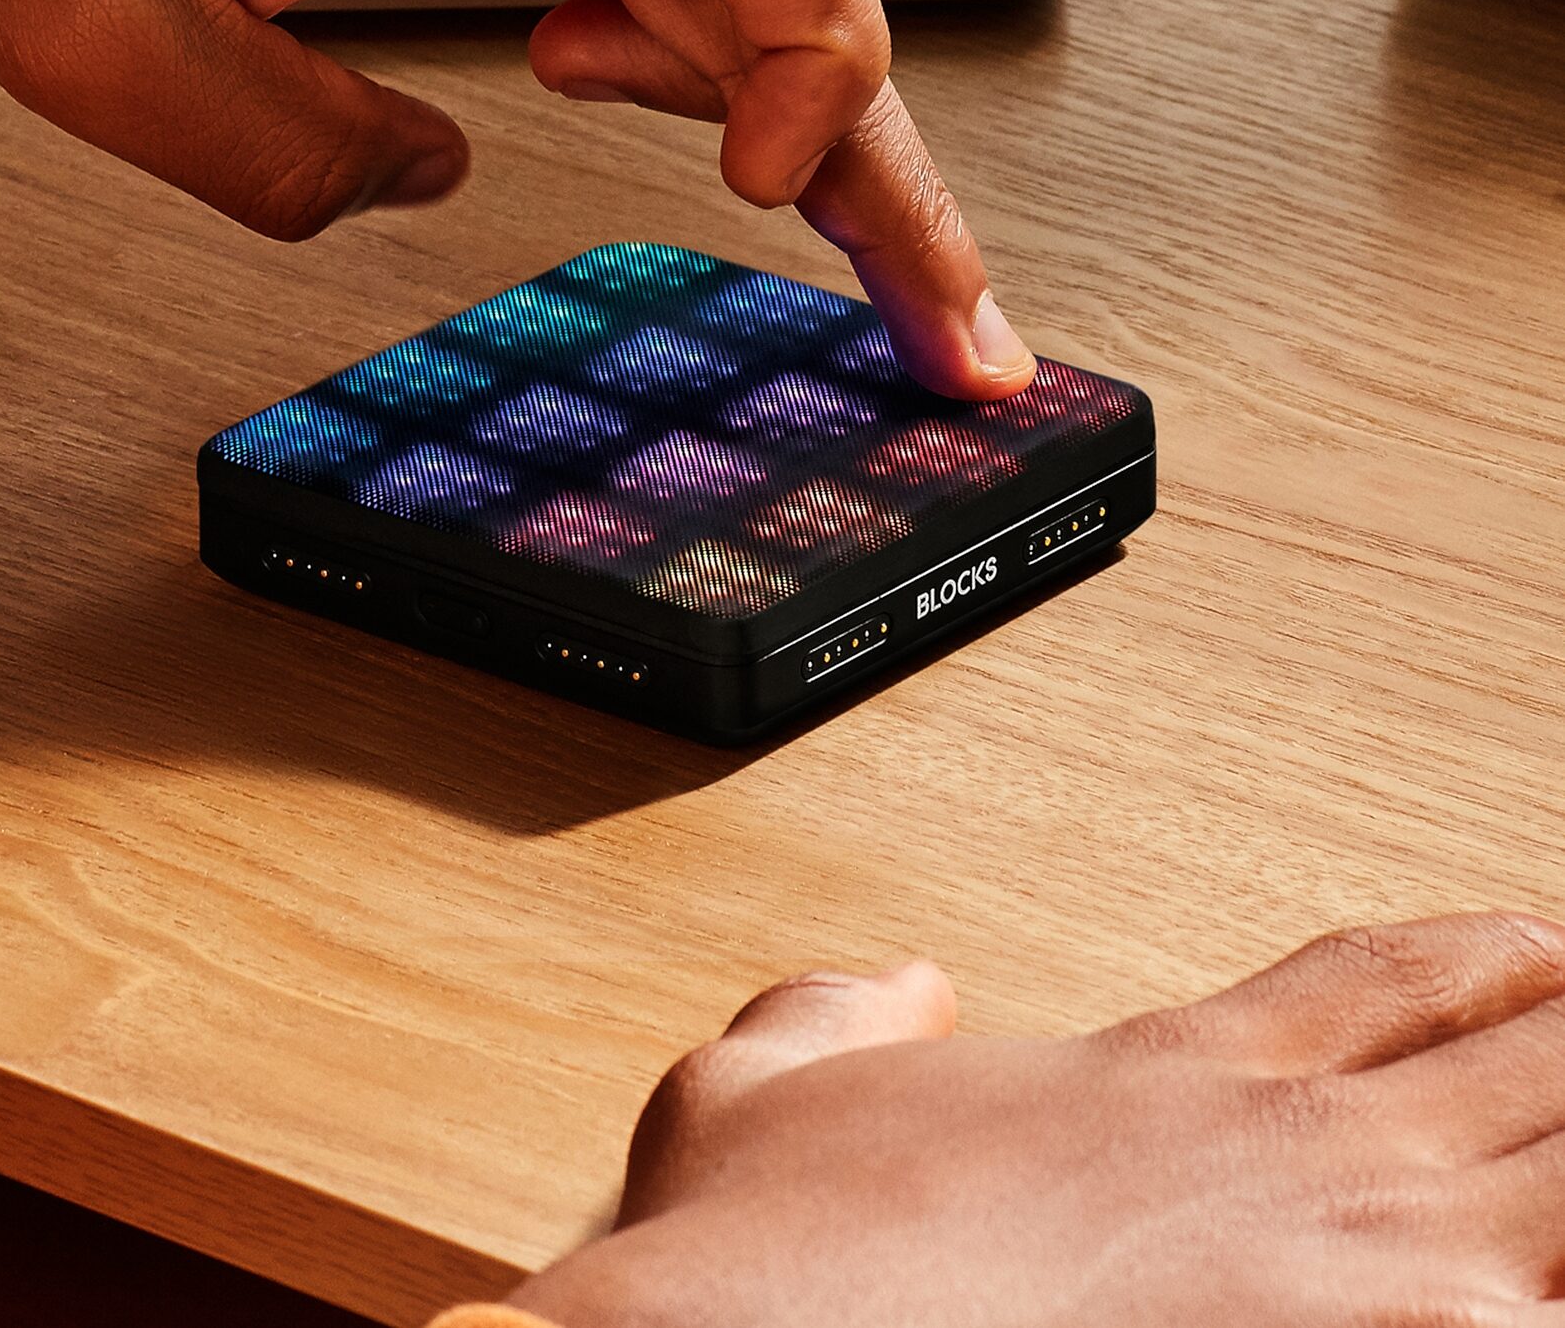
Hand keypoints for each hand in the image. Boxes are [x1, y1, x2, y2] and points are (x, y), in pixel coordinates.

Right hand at [511, 913, 1564, 1326]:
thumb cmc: (770, 1270)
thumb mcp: (755, 1092)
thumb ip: (836, 1015)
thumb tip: (898, 986)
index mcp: (1162, 1075)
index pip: (1376, 981)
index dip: (1485, 955)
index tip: (1539, 947)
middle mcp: (1285, 1159)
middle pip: (1528, 1062)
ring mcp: (1359, 1282)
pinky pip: (1547, 1312)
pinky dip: (1559, 1276)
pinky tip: (1552, 1270)